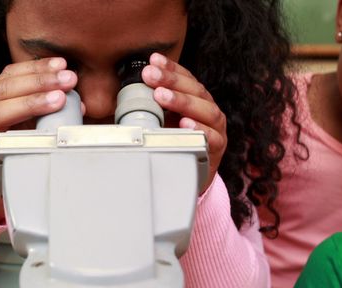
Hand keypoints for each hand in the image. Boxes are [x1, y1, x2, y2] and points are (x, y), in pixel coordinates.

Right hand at [0, 58, 77, 221]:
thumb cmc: (16, 154)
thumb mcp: (35, 129)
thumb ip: (53, 115)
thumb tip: (79, 105)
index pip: (12, 75)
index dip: (36, 67)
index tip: (61, 64)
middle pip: (6, 88)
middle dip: (39, 81)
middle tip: (67, 80)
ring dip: (29, 103)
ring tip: (56, 100)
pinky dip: (0, 140)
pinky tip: (20, 137)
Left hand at [142, 53, 226, 192]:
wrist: (192, 172)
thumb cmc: (176, 142)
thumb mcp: (162, 121)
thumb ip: (150, 107)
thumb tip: (124, 93)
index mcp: (197, 99)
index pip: (186, 78)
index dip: (171, 68)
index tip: (153, 60)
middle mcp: (209, 109)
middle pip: (195, 90)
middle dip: (171, 81)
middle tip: (150, 75)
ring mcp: (216, 128)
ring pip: (206, 110)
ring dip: (182, 102)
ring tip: (162, 96)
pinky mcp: (217, 149)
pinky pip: (211, 138)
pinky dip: (199, 130)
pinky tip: (185, 124)